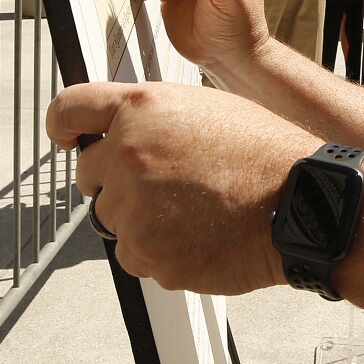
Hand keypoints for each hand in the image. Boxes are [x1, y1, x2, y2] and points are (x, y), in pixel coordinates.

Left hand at [47, 82, 314, 292]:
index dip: (62, 126)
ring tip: (194, 211)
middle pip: (88, 175)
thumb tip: (118, 134)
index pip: (68, 110)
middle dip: (117, 181)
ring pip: (111, 220)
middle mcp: (127, 154)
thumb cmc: (263, 154)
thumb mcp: (202, 107)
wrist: (301, 202)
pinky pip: (135, 256)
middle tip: (168, 185)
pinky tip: (198, 235)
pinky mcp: (147, 253)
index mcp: (140, 109)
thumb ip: (150, 118)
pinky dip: (159, 251)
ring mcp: (134, 207)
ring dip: (140, 220)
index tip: (64, 137)